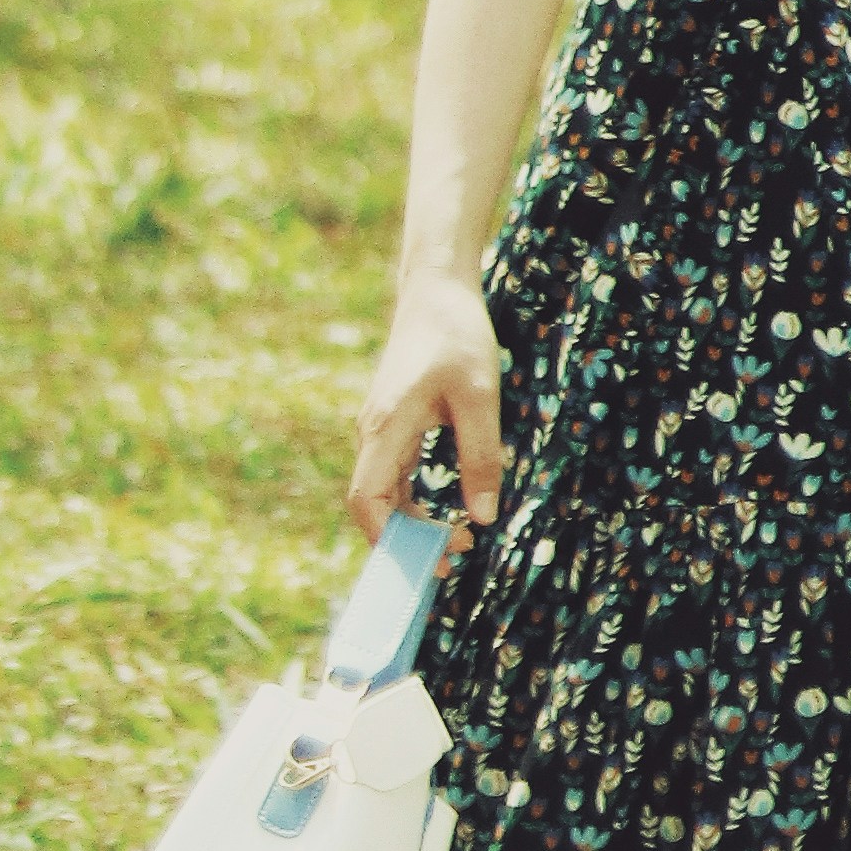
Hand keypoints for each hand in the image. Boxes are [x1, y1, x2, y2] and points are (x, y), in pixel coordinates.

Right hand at [349, 269, 504, 545]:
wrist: (437, 291)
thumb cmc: (457, 335)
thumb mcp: (480, 394)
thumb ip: (480, 455)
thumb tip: (483, 518)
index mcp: (386, 426)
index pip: (367, 499)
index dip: (389, 538)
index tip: (430, 558)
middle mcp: (374, 433)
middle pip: (373, 505)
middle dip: (407, 540)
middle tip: (455, 556)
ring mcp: (381, 431)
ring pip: (384, 494)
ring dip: (412, 524)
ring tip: (457, 541)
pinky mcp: (393, 427)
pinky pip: (395, 478)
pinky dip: (414, 503)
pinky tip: (443, 515)